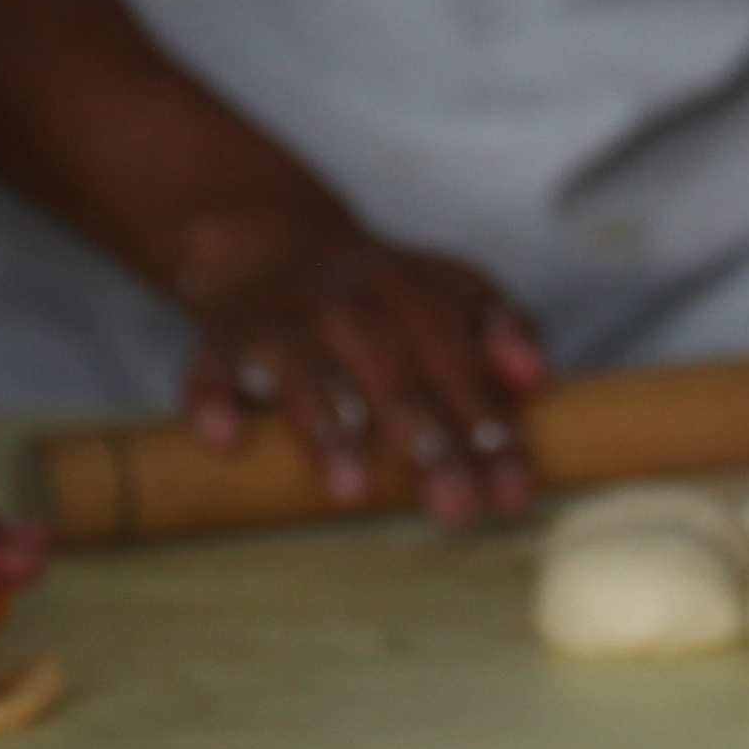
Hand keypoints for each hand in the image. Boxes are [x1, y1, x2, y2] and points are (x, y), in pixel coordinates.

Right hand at [172, 207, 547, 524]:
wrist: (270, 239)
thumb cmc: (383, 292)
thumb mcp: (456, 291)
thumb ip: (506, 331)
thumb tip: (538, 378)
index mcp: (416, 299)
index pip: (462, 370)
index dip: (491, 432)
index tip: (513, 493)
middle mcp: (350, 308)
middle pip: (393, 379)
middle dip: (427, 444)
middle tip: (455, 508)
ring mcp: (283, 323)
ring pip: (306, 377)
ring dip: (329, 430)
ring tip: (352, 491)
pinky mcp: (220, 338)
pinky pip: (211, 370)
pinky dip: (214, 400)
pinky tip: (226, 438)